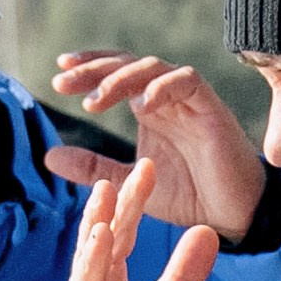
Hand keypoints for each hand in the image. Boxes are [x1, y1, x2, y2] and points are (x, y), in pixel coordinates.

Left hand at [47, 50, 268, 240]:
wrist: (232, 216)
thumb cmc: (189, 196)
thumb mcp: (129, 182)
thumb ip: (92, 168)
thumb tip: (48, 155)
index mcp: (150, 109)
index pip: (117, 73)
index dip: (90, 66)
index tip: (59, 74)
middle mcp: (168, 99)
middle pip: (129, 65)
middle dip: (95, 69)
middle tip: (63, 82)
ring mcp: (190, 101)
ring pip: (154, 68)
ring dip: (121, 80)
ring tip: (94, 101)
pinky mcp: (212, 109)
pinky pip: (187, 82)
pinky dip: (163, 88)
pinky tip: (141, 104)